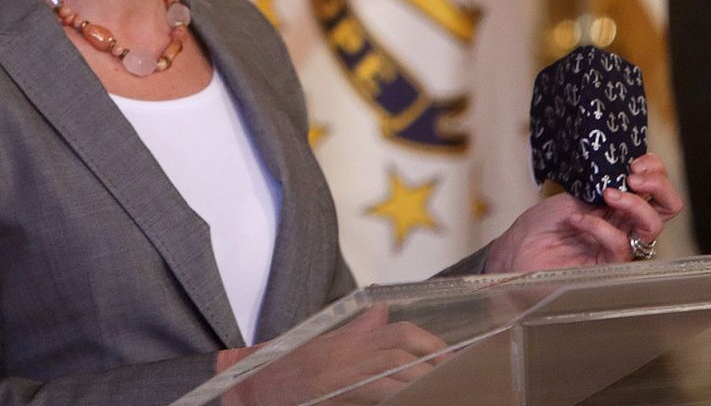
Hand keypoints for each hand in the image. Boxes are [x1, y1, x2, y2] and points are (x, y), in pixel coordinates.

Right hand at [218, 303, 445, 404]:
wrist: (247, 384)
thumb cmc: (286, 371)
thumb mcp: (324, 345)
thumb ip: (357, 329)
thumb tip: (381, 312)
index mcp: (350, 341)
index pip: (400, 332)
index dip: (430, 344)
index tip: (453, 359)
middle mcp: (347, 352)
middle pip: (402, 348)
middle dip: (435, 362)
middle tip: (463, 379)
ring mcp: (340, 372)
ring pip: (392, 367)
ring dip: (421, 379)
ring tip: (447, 390)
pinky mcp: (330, 389)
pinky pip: (373, 390)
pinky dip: (395, 395)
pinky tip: (411, 399)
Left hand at [485, 153, 683, 272]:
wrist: (519, 249)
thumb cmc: (543, 224)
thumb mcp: (574, 194)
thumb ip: (600, 184)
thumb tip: (623, 168)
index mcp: (620, 204)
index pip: (655, 187)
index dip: (655, 171)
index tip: (636, 162)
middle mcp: (625, 224)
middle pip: (668, 207)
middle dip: (659, 186)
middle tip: (633, 177)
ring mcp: (619, 245)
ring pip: (652, 227)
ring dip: (633, 204)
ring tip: (607, 194)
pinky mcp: (608, 266)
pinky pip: (620, 246)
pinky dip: (600, 228)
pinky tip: (578, 220)